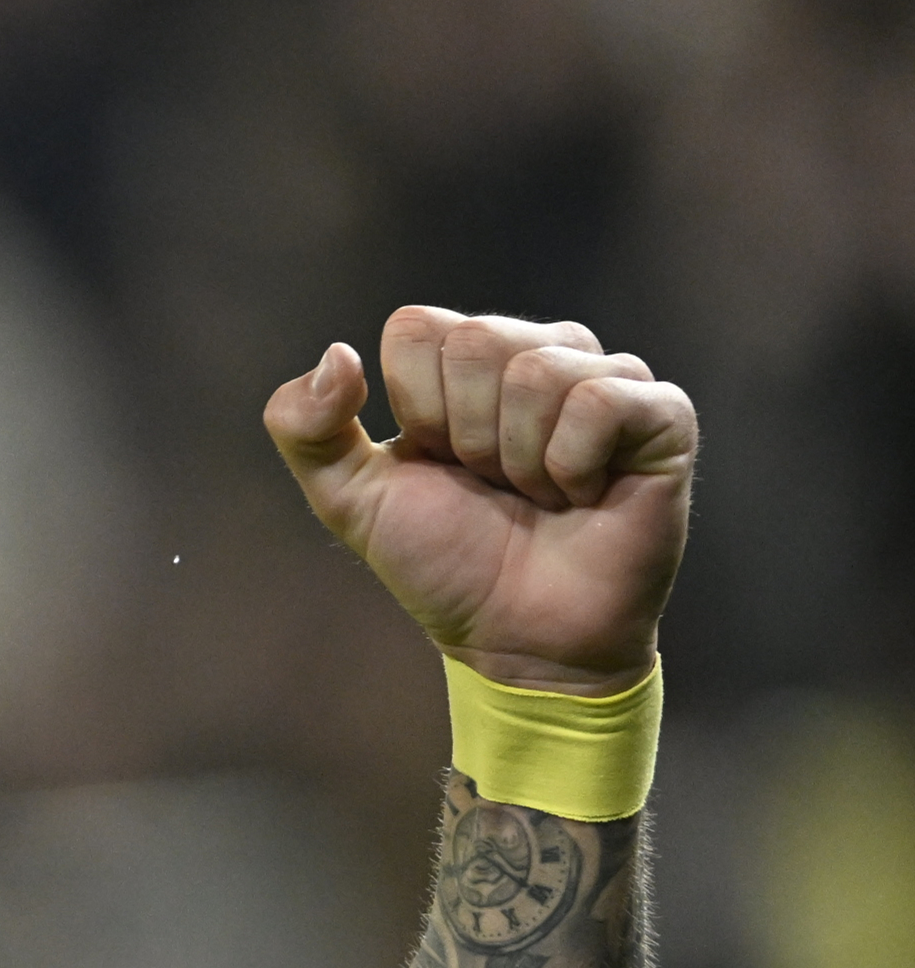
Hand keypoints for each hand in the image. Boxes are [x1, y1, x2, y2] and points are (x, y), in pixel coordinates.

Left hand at [263, 307, 694, 693]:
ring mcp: (606, 379)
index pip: (417, 328)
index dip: (413, 408)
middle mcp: (538, 355)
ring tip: (536, 494)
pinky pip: (599, 399)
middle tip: (491, 484)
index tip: (436, 463)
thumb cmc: (444, 562)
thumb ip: (304, 428)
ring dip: (518, 458)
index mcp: (464, 364)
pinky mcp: (662, 415)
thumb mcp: (348, 498)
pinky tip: (581, 494)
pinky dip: (570, 463)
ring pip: (536, 370)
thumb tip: (338, 353)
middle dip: (464, 434)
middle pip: (476, 340)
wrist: (517, 638)